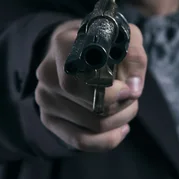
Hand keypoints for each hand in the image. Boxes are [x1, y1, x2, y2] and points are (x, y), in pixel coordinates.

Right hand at [35, 19, 146, 151]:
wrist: (77, 50)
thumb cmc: (103, 43)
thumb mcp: (124, 37)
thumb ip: (133, 55)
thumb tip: (133, 89)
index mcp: (63, 45)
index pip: (81, 78)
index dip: (109, 92)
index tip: (128, 90)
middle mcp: (47, 72)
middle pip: (89, 105)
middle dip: (120, 107)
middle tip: (132, 98)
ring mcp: (45, 98)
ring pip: (90, 125)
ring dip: (118, 121)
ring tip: (128, 108)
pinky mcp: (48, 118)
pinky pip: (80, 141)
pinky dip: (106, 140)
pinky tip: (120, 129)